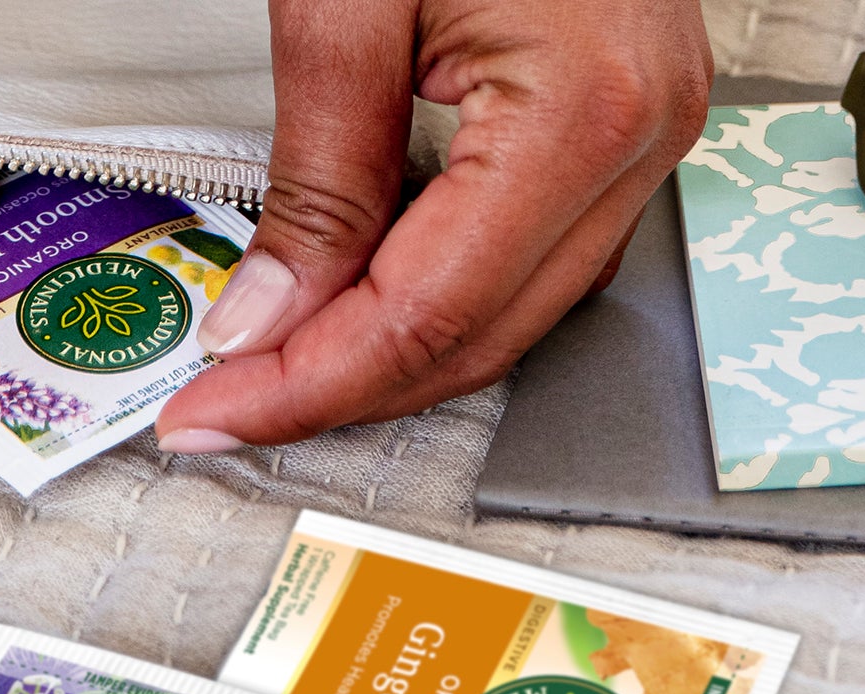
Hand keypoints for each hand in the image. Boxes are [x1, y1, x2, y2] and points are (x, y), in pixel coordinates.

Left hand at [155, 0, 709, 450]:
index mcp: (586, 110)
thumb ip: (316, 174)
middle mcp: (646, 136)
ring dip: (393, 351)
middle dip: (343, 388)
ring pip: (519, 308)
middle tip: (221, 411)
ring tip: (272, 363)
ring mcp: (653, 130)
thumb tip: (267, 317)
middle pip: (485, 334)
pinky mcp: (632, 114)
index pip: (433, 311)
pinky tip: (356, 292)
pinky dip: (440, 287)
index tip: (211, 412)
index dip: (312, 382)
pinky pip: (537, 246)